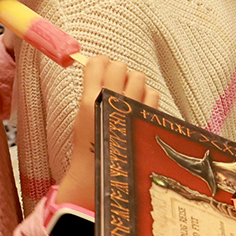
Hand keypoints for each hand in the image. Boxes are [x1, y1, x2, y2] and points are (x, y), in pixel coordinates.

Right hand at [60, 55, 156, 209]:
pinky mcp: (145, 119)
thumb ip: (91, 90)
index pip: (97, 62)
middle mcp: (110, 101)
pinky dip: (147, 98)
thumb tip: (101, 68)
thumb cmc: (88, 144)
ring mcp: (130, 110)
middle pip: (120, 66)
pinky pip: (152, 94)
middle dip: (118, 72)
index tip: (101, 71)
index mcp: (88, 99)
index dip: (101, 64)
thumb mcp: (82, 114)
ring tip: (127, 98)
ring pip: (138, 77)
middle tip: (115, 85)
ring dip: (134, 83)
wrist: (99, 173)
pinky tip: (138, 109)